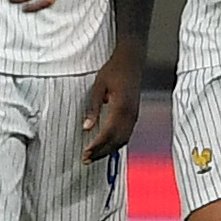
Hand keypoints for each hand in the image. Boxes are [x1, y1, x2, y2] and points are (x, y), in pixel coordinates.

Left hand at [82, 43, 144, 162]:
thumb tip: (86, 128)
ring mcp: (134, 115)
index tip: (85, 153)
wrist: (131, 60)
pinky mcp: (135, 114)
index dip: (96, 145)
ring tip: (94, 156)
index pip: (107, 133)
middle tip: (86, 160)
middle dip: (101, 152)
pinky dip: (117, 143)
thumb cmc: (114, 70)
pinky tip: (107, 146)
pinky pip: (127, 134)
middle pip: (116, 141)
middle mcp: (130, 114)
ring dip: (109, 150)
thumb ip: (93, 108)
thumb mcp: (98, 87)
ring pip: (123, 140)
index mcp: (121, 107)